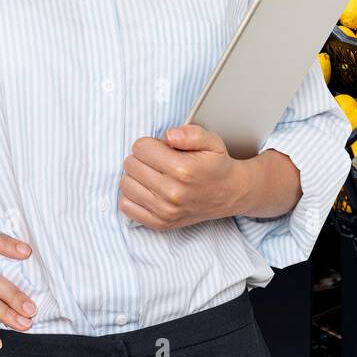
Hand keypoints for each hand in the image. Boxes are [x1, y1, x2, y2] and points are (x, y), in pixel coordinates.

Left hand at [119, 124, 251, 229]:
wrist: (230, 194)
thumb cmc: (217, 165)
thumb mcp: (212, 141)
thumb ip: (191, 133)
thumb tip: (169, 135)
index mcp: (183, 170)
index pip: (140, 147)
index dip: (150, 143)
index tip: (162, 148)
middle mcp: (172, 193)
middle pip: (130, 165)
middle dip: (142, 158)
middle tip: (159, 161)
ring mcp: (165, 211)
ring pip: (126, 184)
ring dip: (136, 176)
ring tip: (153, 174)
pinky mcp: (160, 223)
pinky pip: (126, 206)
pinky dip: (133, 195)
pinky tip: (149, 189)